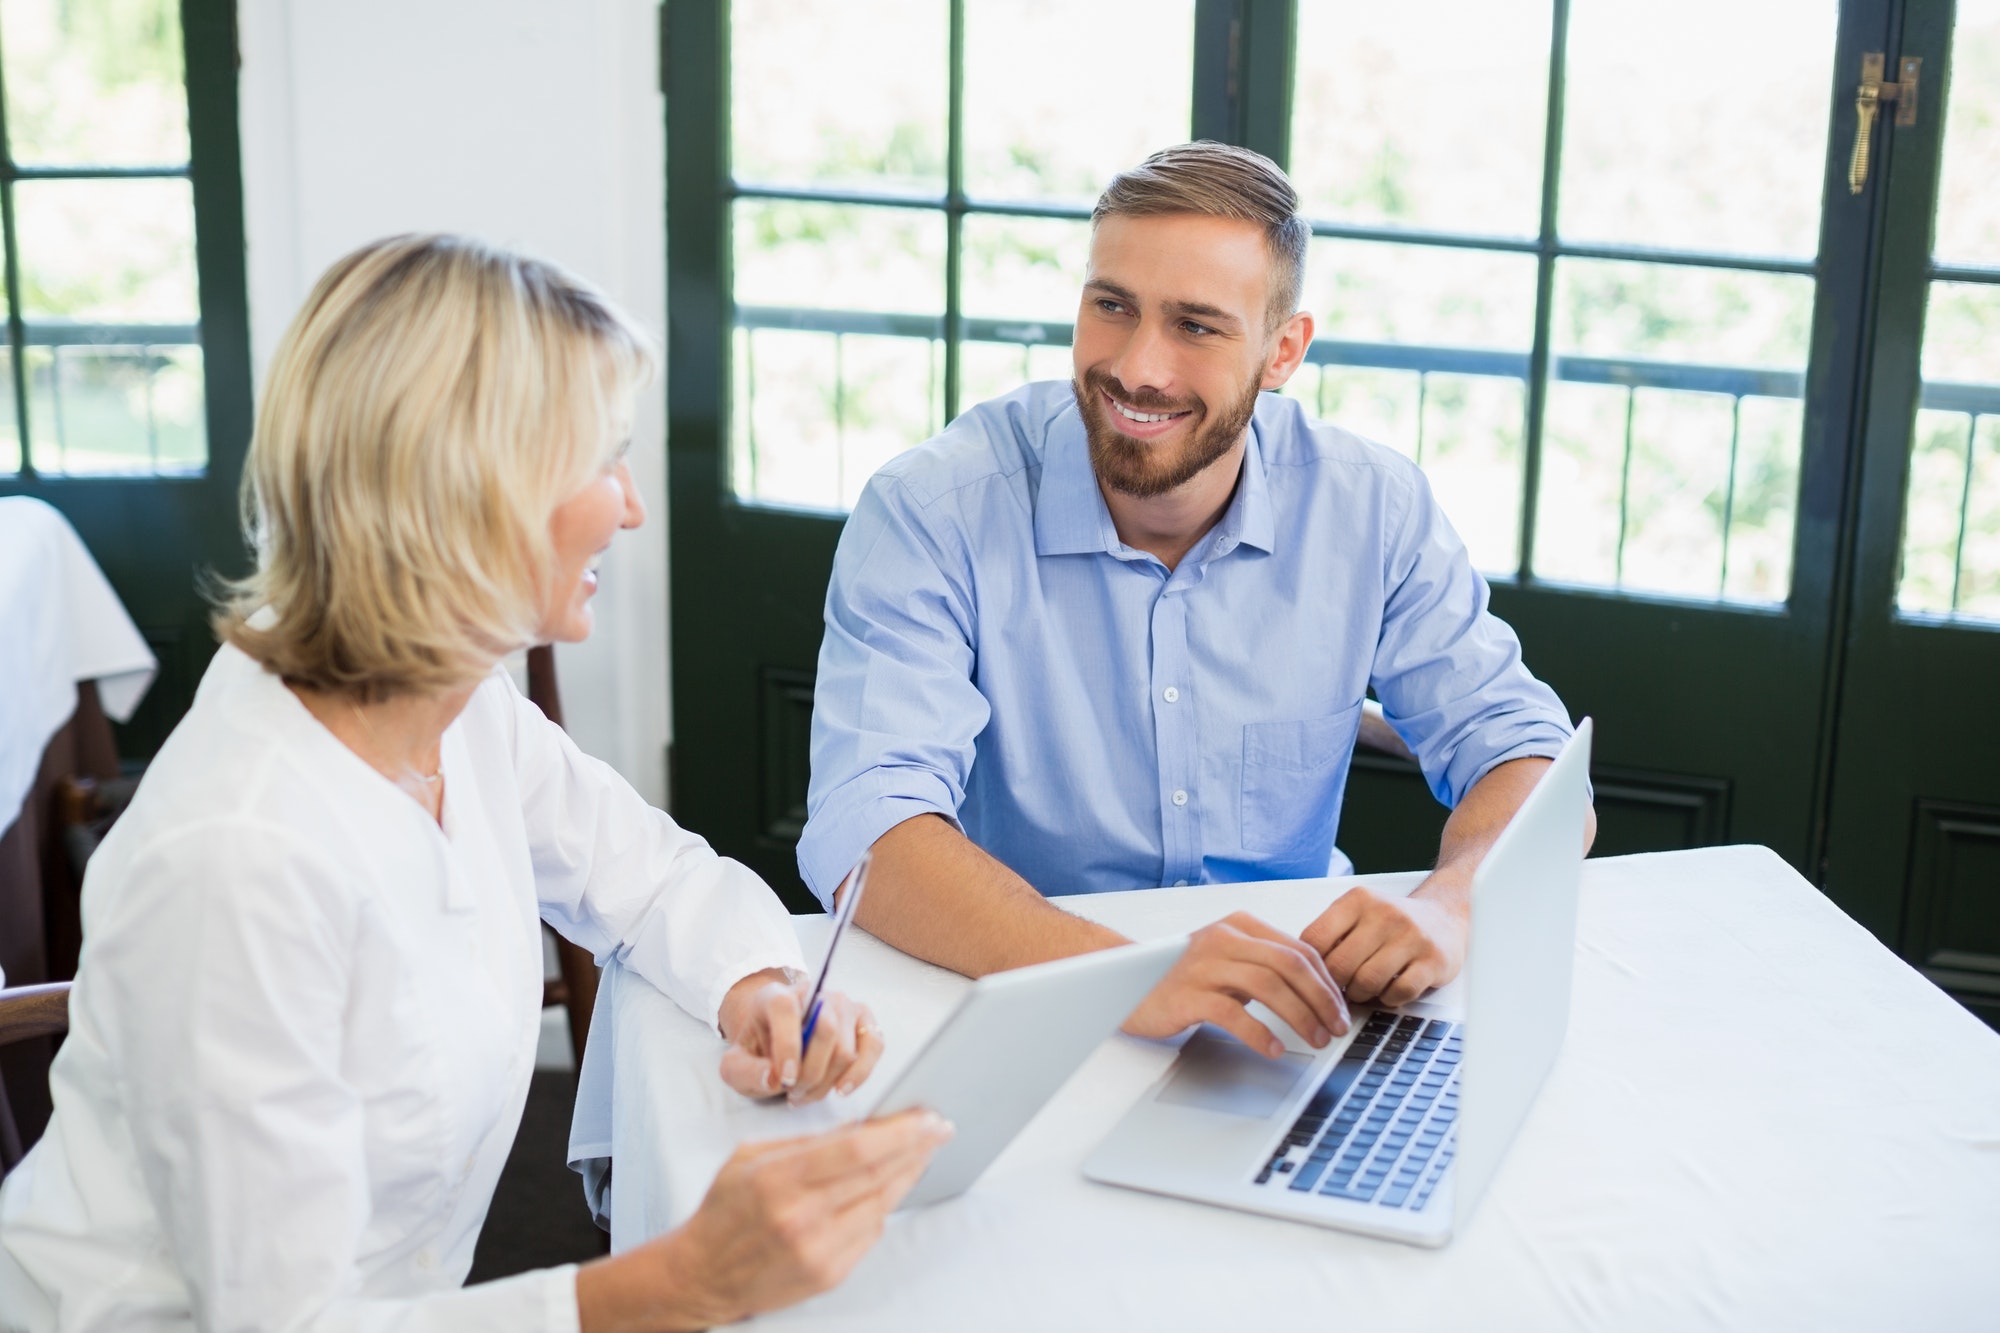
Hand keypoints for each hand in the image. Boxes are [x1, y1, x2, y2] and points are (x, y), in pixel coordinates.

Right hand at [580, 1111, 952, 1331]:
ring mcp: (817, 1250)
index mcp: (779, 1177)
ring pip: (883, 1204)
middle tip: (941, 1128)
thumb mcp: (753, 1156)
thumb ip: (809, 1142)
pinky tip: (891, 1187)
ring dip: (908, 1175)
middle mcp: (801, 1216)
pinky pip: (871, 1232)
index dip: (901, 1132)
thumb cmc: (724, 1209)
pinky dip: (884, 1206)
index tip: (928, 1117)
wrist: (701, 1275)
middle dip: (917, 1148)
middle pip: (878, 1175)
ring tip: (923, 1152)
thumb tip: (865, 1126)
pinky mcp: (828, 1274)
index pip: (858, 1149)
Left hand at [717, 970, 884, 1103]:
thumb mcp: (736, 1064)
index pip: (786, 1009)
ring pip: (846, 1048)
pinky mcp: (865, 1022)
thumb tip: (774, 1079)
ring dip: (827, 1081)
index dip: (788, 1045)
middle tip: (793, 1092)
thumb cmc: (760, 1051)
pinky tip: (841, 1089)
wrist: (779, 1040)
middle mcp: (817, 993)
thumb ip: (744, 1072)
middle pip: (825, 1030)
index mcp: (778, 995)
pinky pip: (874, 1046)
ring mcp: (845, 1005)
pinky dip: (860, 1073)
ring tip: (806, 1093)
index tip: (785, 1079)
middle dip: (810, 1073)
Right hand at [1120, 911, 1349, 1057]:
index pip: (1299, 950)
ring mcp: (1204, 964)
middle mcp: (1224, 938)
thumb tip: (1318, 991)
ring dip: (1299, 1016)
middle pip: (1289, 964)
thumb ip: (1266, 965)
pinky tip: (1274, 1048)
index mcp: (1240, 926)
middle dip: (1321, 999)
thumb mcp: (1229, 960)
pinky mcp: (1187, 993)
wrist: (1125, 982)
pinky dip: (1259, 1032)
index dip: (1326, 982)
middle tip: (1337, 1027)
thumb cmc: (1184, 975)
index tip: (1340, 1009)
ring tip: (1315, 1039)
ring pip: (1268, 985)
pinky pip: (1233, 1013)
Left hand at [1301, 879, 1468, 1007]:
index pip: (1315, 938)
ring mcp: (1412, 936)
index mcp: (1358, 900)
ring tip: (1364, 989)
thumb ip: (1331, 934)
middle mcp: (1385, 914)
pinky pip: (1398, 993)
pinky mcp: (1433, 960)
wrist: (1446, 914)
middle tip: (1340, 989)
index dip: (1309, 966)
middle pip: (1339, 966)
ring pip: (1367, 982)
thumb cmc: (1393, 922)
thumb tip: (1301, 968)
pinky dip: (1388, 999)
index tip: (1314, 976)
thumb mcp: (1358, 914)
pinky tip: (1389, 990)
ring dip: (1361, 995)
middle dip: (1335, 986)